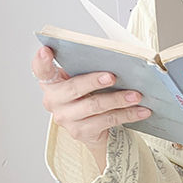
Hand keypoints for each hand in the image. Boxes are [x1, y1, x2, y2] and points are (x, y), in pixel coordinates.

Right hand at [31, 46, 151, 149]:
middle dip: (94, 81)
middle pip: (73, 88)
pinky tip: (142, 111)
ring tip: (136, 95)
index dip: (41, 61)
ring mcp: (66, 118)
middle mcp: (54, 101)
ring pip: (94, 106)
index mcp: (51, 83)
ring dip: (118, 100)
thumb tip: (117, 59)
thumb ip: (87, 70)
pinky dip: (128, 115)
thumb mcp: (82, 82)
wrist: (92, 130)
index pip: (41, 70)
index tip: (46, 51)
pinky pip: (108, 121)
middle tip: (113, 76)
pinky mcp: (81, 132)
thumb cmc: (87, 97)